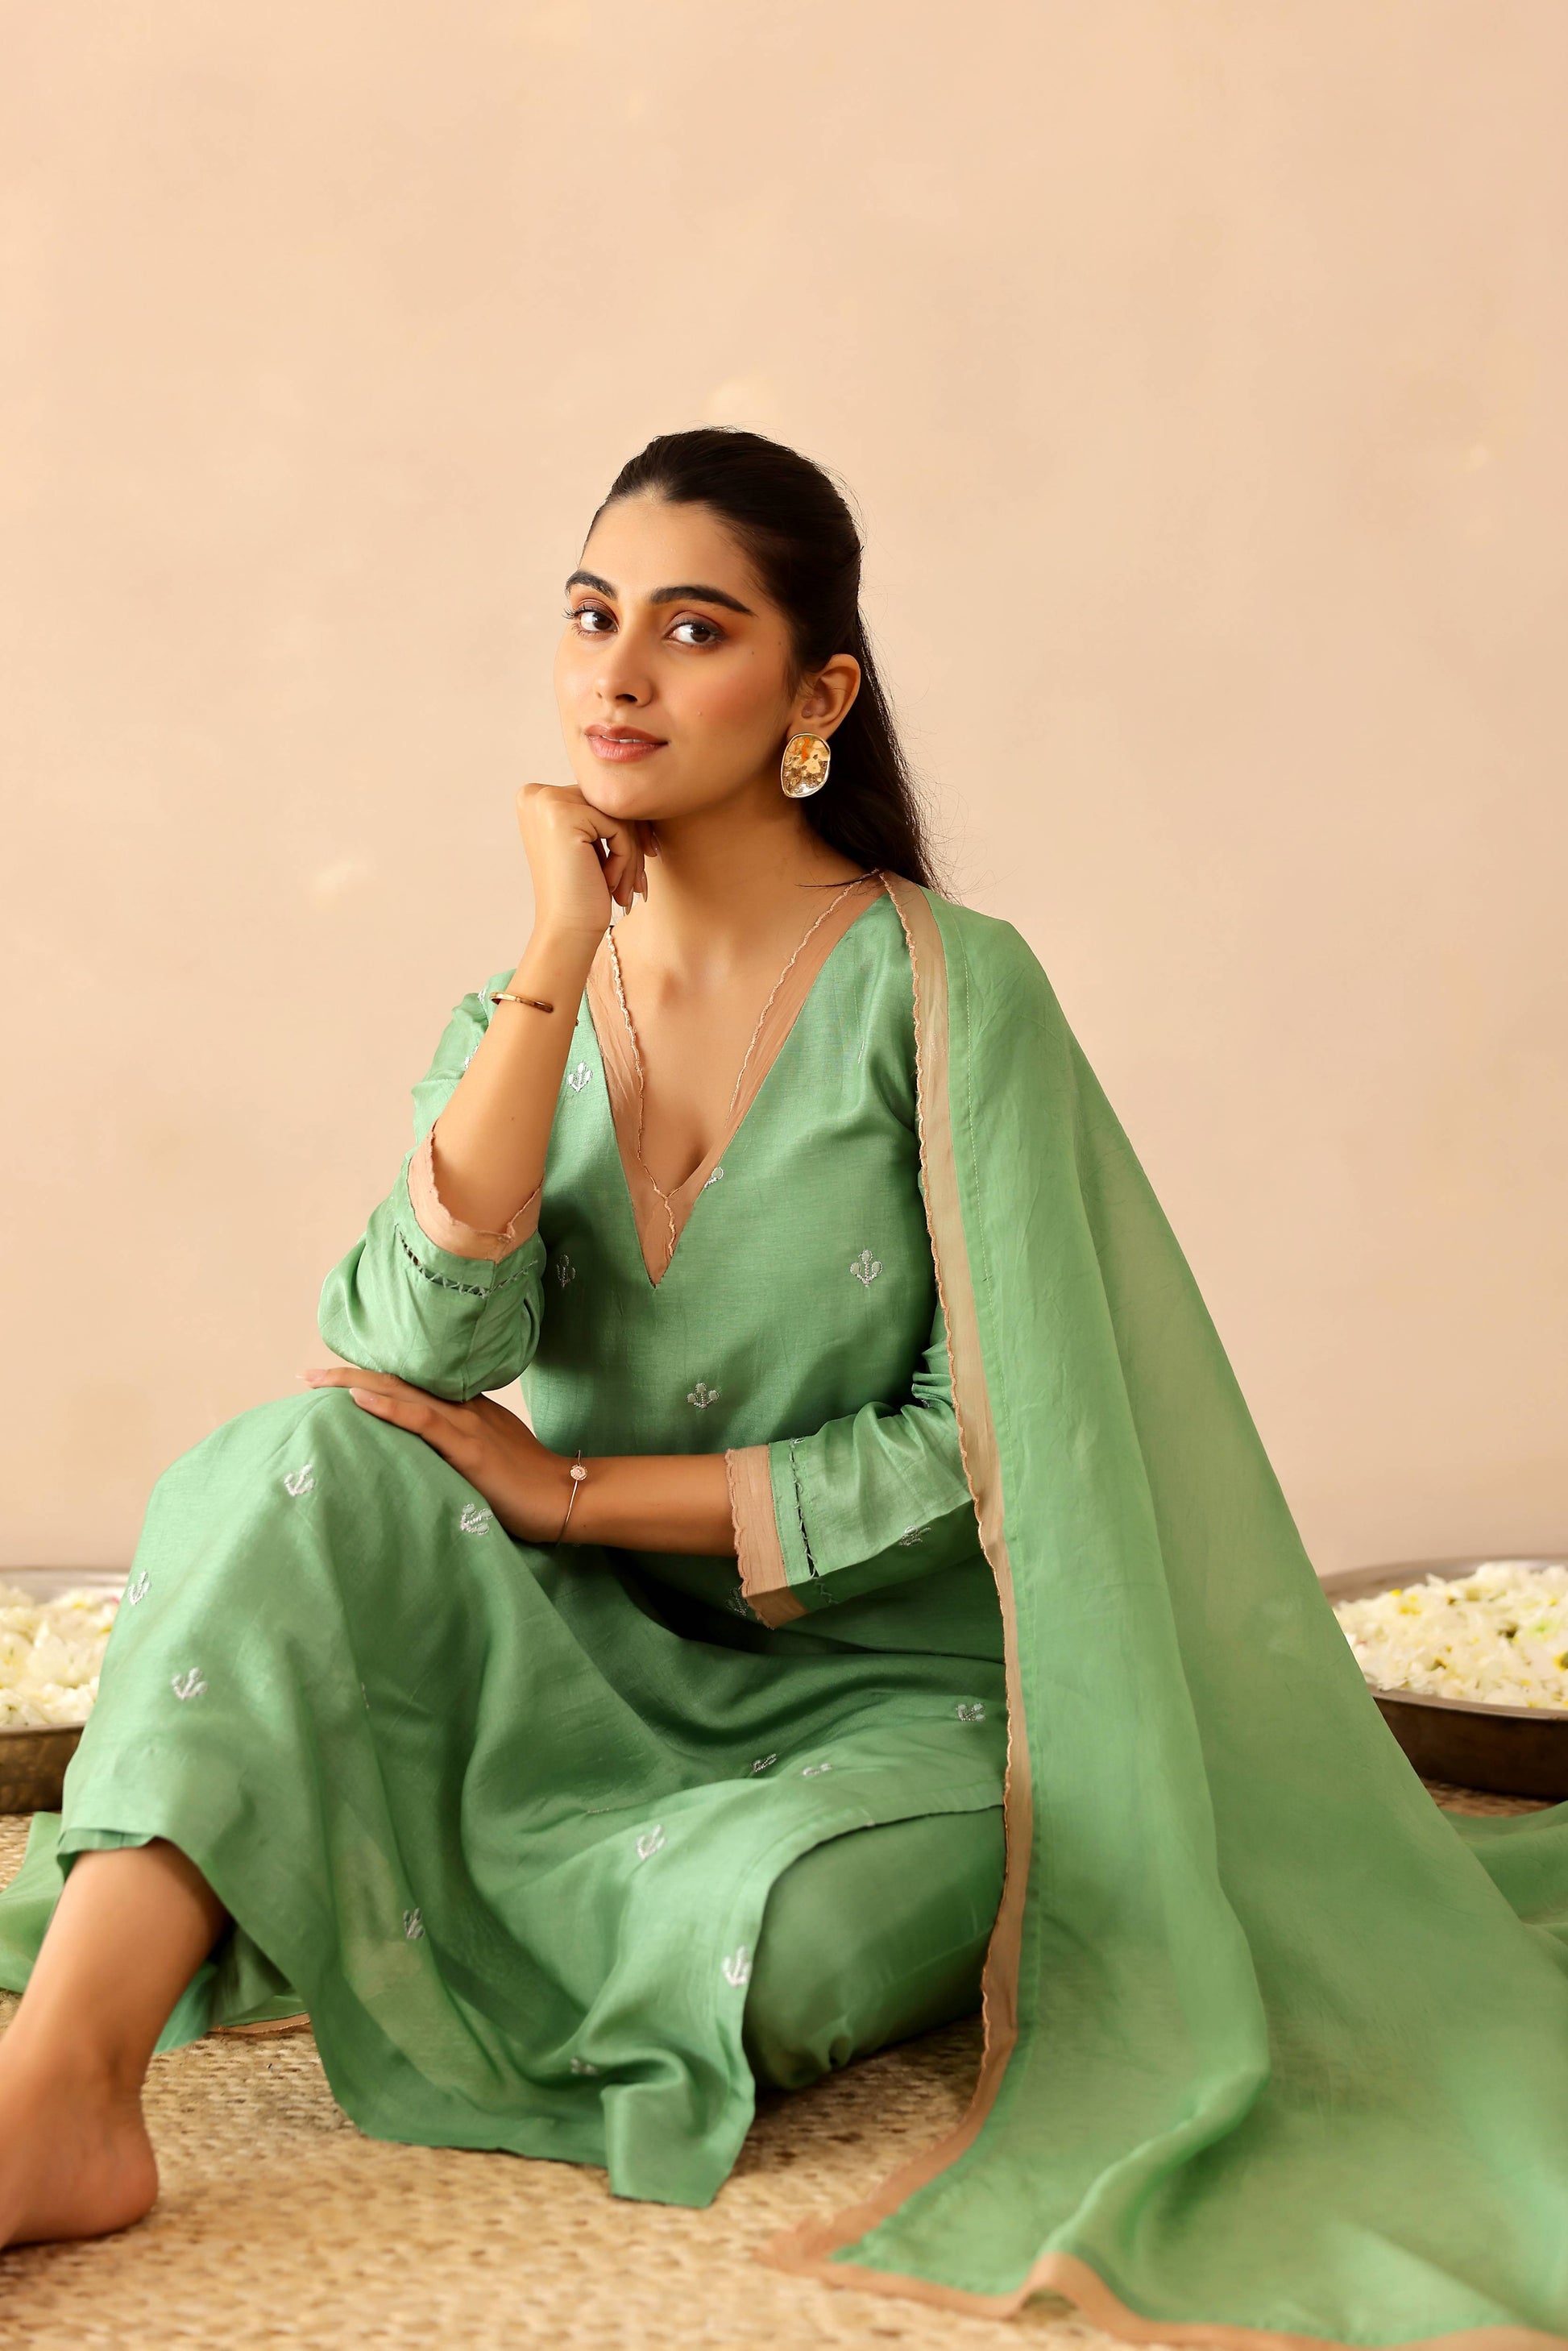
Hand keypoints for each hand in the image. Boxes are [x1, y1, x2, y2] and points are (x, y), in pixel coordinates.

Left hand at [300, 1365, 578, 1545]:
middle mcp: (460, 1408)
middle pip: (397, 1381)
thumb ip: (455, 1451)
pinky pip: (421, 1420)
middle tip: (306, 1374)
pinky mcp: (467, 1447)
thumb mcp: (486, 1459)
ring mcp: (463, 1424)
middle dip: (348, 1375)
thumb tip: (422, 1461)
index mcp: (464, 1410)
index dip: (370, 1378)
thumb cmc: (527, 1486)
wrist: (564, 1495)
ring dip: (354, 1382)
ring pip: (402, 1391)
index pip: (409, 1387)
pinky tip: (359, 1397)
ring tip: (315, 1380)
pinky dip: (388, 1406)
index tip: (332, 1378)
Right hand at [515, 778, 657, 935]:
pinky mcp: (562, 815)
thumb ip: (601, 809)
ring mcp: (546, 801)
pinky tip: (611, 885)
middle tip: (639, 882)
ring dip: (633, 854)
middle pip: (610, 802)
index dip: (626, 829)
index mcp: (537, 797)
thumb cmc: (583, 893)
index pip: (600, 798)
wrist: (567, 931)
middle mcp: (536, 794)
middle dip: (633, 841)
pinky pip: (618, 826)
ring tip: (627, 888)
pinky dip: (626, 858)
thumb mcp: (591, 842)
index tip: (645, 860)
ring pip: (618, 814)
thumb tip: (641, 785)